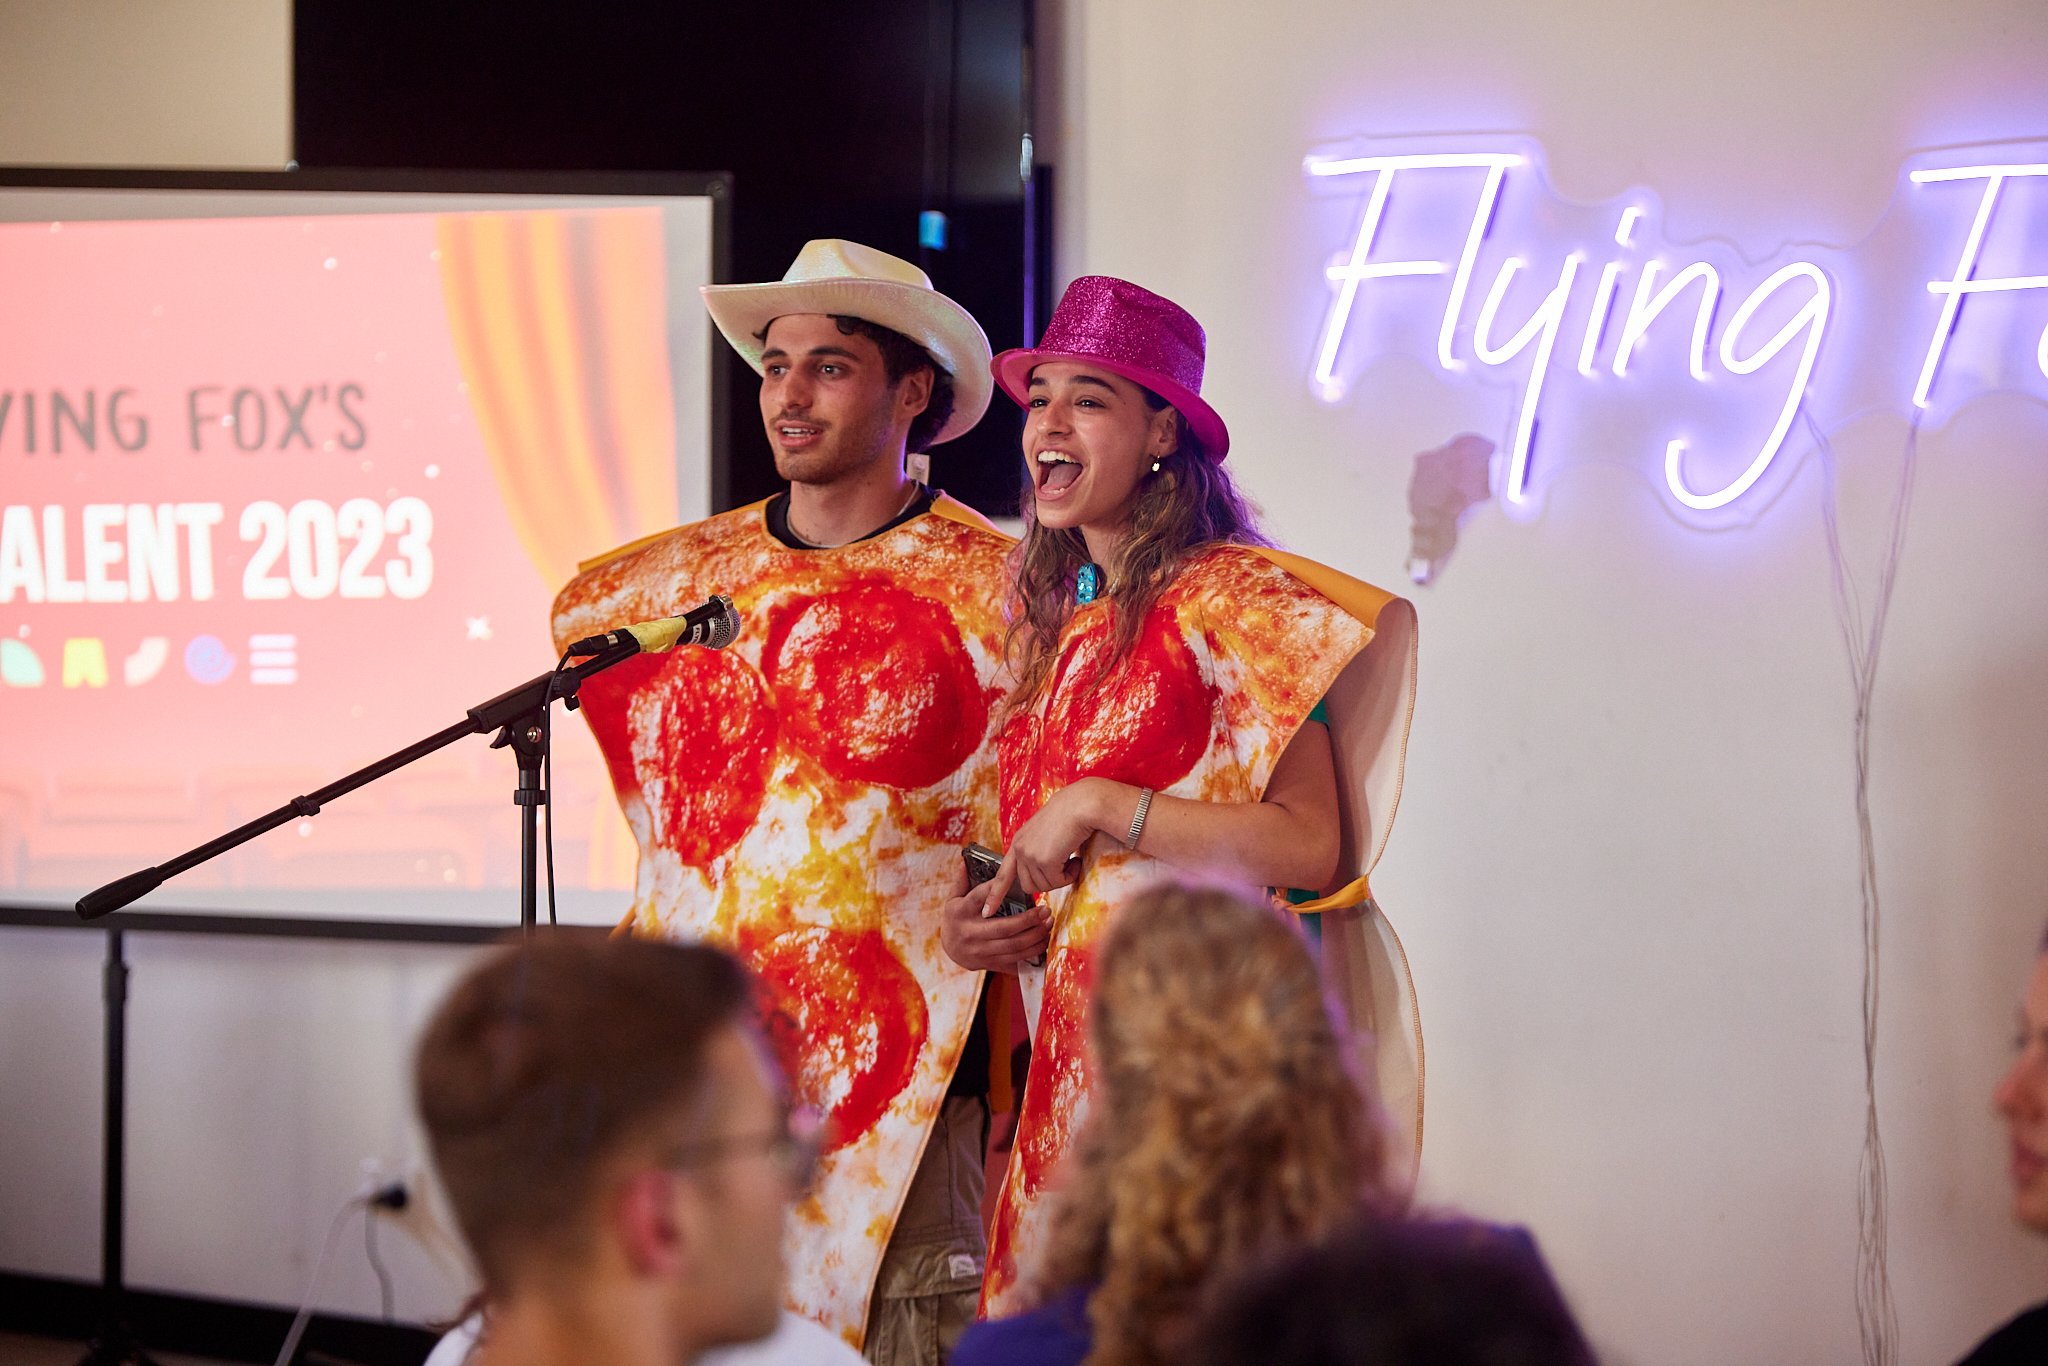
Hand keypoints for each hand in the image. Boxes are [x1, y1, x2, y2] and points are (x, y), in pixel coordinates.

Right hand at [939, 860, 1050, 972]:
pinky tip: (1042, 942)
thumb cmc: (956, 918)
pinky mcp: (989, 963)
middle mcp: (970, 932)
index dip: (1000, 890)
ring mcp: (980, 951)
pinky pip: (1015, 961)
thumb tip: (965, 861)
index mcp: (961, 911)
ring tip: (1048, 924)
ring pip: (1014, 946)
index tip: (1021, 883)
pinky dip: (1032, 953)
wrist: (949, 948)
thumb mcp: (954, 898)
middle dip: (1030, 920)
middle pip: (1005, 928)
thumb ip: (962, 880)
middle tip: (1046, 910)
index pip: (980, 897)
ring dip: (1035, 936)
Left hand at [1003, 779, 1107, 896]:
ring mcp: (1030, 855)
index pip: (1003, 874)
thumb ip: (1040, 851)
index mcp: (1019, 841)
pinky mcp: (1044, 860)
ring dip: (1061, 877)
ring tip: (1071, 857)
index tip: (987, 912)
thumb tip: (1047, 872)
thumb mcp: (1047, 834)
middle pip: (1029, 885)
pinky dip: (1070, 875)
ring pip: (1045, 886)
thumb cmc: (1071, 816)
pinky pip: (1059, 882)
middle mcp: (1020, 848)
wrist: (1081, 805)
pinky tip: (1076, 858)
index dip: (995, 894)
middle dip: (1048, 882)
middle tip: (1065, 867)